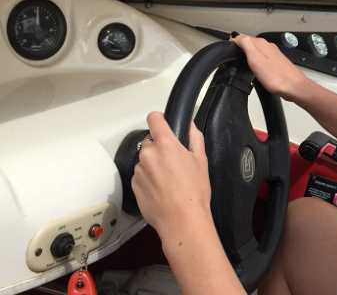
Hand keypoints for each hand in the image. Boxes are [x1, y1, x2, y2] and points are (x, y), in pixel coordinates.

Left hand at [132, 112, 212, 237]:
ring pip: (145, 160)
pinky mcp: (133, 185)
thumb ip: (195, 138)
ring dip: (153, 165)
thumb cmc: (194, 190)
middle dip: (159, 148)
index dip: (159, 119)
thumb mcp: (201, 160)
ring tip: (168, 180)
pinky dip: (148, 179)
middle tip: (174, 162)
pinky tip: (161, 190)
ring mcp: (138, 170)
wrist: (181, 219)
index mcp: (165, 144)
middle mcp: (147, 154)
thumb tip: (190, 126)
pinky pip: (140, 175)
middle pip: (150, 142)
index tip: (163, 124)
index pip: (154, 118)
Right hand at [231, 34, 312, 102]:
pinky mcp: (276, 64)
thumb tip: (236, 36)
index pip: (243, 37)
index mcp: (262, 44)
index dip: (234, 43)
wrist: (294, 87)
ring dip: (249, 55)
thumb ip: (246, 45)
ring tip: (242, 62)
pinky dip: (256, 62)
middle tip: (233, 56)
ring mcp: (273, 55)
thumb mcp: (255, 59)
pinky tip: (255, 69)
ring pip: (257, 51)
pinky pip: (262, 59)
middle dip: (241, 48)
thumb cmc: (276, 77)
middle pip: (250, 43)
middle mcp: (269, 47)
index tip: (229, 50)